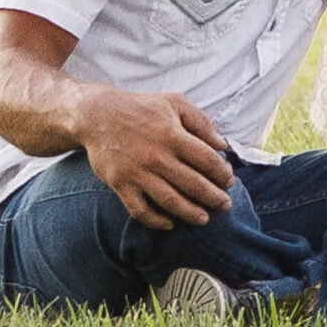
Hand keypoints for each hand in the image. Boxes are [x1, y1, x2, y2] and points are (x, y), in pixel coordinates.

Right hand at [77, 88, 232, 229]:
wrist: (97, 115)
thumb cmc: (141, 107)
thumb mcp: (174, 102)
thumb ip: (201, 122)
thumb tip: (222, 144)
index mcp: (173, 135)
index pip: (207, 160)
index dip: (222, 174)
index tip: (229, 182)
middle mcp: (156, 156)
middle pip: (193, 184)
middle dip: (213, 197)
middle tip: (225, 205)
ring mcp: (137, 172)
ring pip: (169, 200)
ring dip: (190, 213)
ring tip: (204, 219)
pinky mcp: (120, 184)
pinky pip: (139, 209)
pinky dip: (155, 220)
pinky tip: (169, 224)